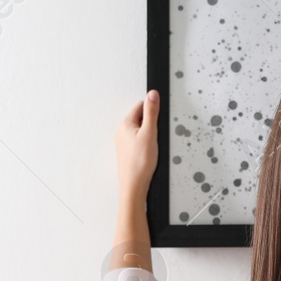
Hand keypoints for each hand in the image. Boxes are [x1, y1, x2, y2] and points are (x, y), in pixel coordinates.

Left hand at [116, 90, 160, 206]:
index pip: (140, 106)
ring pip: (139, 130)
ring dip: (149, 135)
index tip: (159, 119)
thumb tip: (152, 94)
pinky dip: (145, 144)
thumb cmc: (140, 162)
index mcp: (125, 124)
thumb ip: (151, 112)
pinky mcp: (127, 152)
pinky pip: (138, 141)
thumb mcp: (150, 133)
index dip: (152, 110)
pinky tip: (149, 154)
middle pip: (140, 117)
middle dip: (151, 123)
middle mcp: (121, 131)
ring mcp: (123, 142)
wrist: (134, 186)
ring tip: (152, 147)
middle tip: (156, 136)